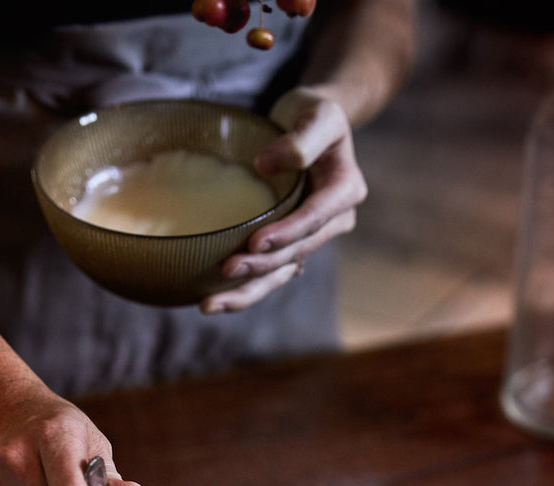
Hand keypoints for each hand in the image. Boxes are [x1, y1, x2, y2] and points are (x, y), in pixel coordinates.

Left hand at [200, 86, 366, 312]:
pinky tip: (213, 299)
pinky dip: (244, 287)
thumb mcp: (316, 113)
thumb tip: (266, 165)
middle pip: (296, 253)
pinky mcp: (290, 244)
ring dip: (247, 291)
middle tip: (225, 270)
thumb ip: (300, 139)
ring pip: (281, 273)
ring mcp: (310, 237)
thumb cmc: (313, 113)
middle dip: (261, 267)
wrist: (310, 124)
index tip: (255, 242)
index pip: (314, 219)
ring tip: (209, 304)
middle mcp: (332, 222)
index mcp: (344, 192)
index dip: (287, 234)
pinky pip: (269, 271)